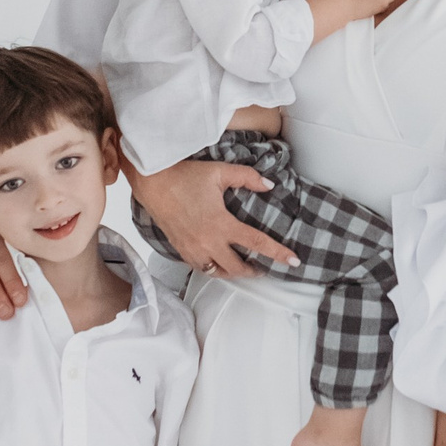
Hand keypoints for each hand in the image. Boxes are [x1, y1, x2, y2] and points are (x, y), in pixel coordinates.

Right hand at [129, 155, 298, 278]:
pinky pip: (201, 268)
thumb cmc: (184, 176)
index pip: (257, 243)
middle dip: (254, 271)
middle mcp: (208, 242)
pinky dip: (214, 269)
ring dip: (233, 273)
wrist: (152, 183)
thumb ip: (248, 177)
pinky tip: (218, 262)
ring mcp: (193, 249)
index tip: (293, 261)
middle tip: (264, 268)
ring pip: (218, 273)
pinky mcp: (181, 250)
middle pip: (238, 268)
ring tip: (242, 268)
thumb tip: (269, 185)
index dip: (278, 253)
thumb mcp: (220, 172)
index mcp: (221, 224)